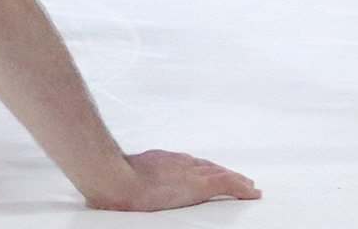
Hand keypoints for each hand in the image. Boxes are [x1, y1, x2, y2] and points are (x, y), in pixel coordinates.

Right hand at [85, 150, 260, 211]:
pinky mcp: (198, 185)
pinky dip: (241, 187)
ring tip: (249, 186)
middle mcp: (178, 163)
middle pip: (207, 166)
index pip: (188, 164)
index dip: (202, 169)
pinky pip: (227, 184)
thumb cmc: (111, 182)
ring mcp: (189, 173)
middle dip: (221, 172)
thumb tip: (105, 196)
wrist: (115, 181)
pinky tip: (252, 191)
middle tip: (237, 178)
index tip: (209, 172)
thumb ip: (124, 181)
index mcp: (161, 161)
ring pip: (220, 173)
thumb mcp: (120, 177)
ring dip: (236, 180)